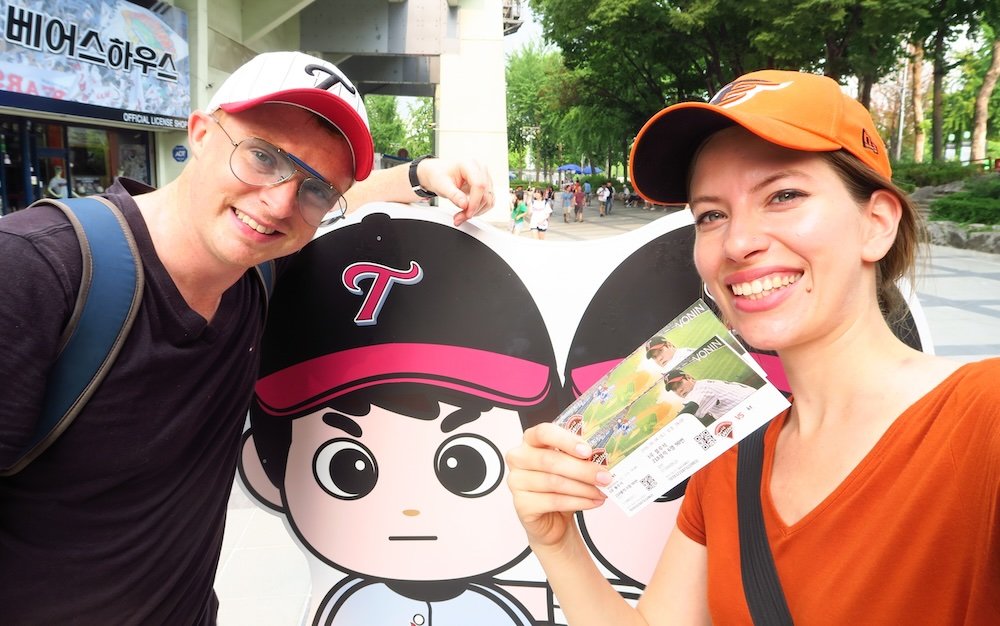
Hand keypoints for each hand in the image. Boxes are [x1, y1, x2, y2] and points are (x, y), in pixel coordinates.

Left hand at [416, 157, 493, 225]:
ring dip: (476, 211)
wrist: (438, 173)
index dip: (475, 202)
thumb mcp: (442, 185)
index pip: (479, 185)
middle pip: (485, 194)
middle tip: (459, 218)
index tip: (467, 212)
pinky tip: (467, 212)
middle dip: (473, 209)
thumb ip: (454, 195)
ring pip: (488, 200)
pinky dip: (478, 210)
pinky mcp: (485, 187)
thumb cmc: (439, 175)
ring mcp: (484, 178)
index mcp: (469, 164)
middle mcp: (480, 170)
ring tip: (461, 216)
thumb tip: (464, 204)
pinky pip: (487, 201)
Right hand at [505, 422, 610, 548]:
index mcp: (530, 440)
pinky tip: (593, 502)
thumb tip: (603, 457)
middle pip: (550, 460)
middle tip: (605, 477)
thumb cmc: (561, 486)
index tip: (588, 451)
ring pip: (554, 482)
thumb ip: (580, 457)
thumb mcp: (570, 465)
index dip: (566, 440)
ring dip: (584, 488)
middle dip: (582, 469)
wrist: (552, 519)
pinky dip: (578, 502)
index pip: (544, 432)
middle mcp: (518, 458)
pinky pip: (554, 501)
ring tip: (602, 491)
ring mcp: (516, 482)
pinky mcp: (521, 505)